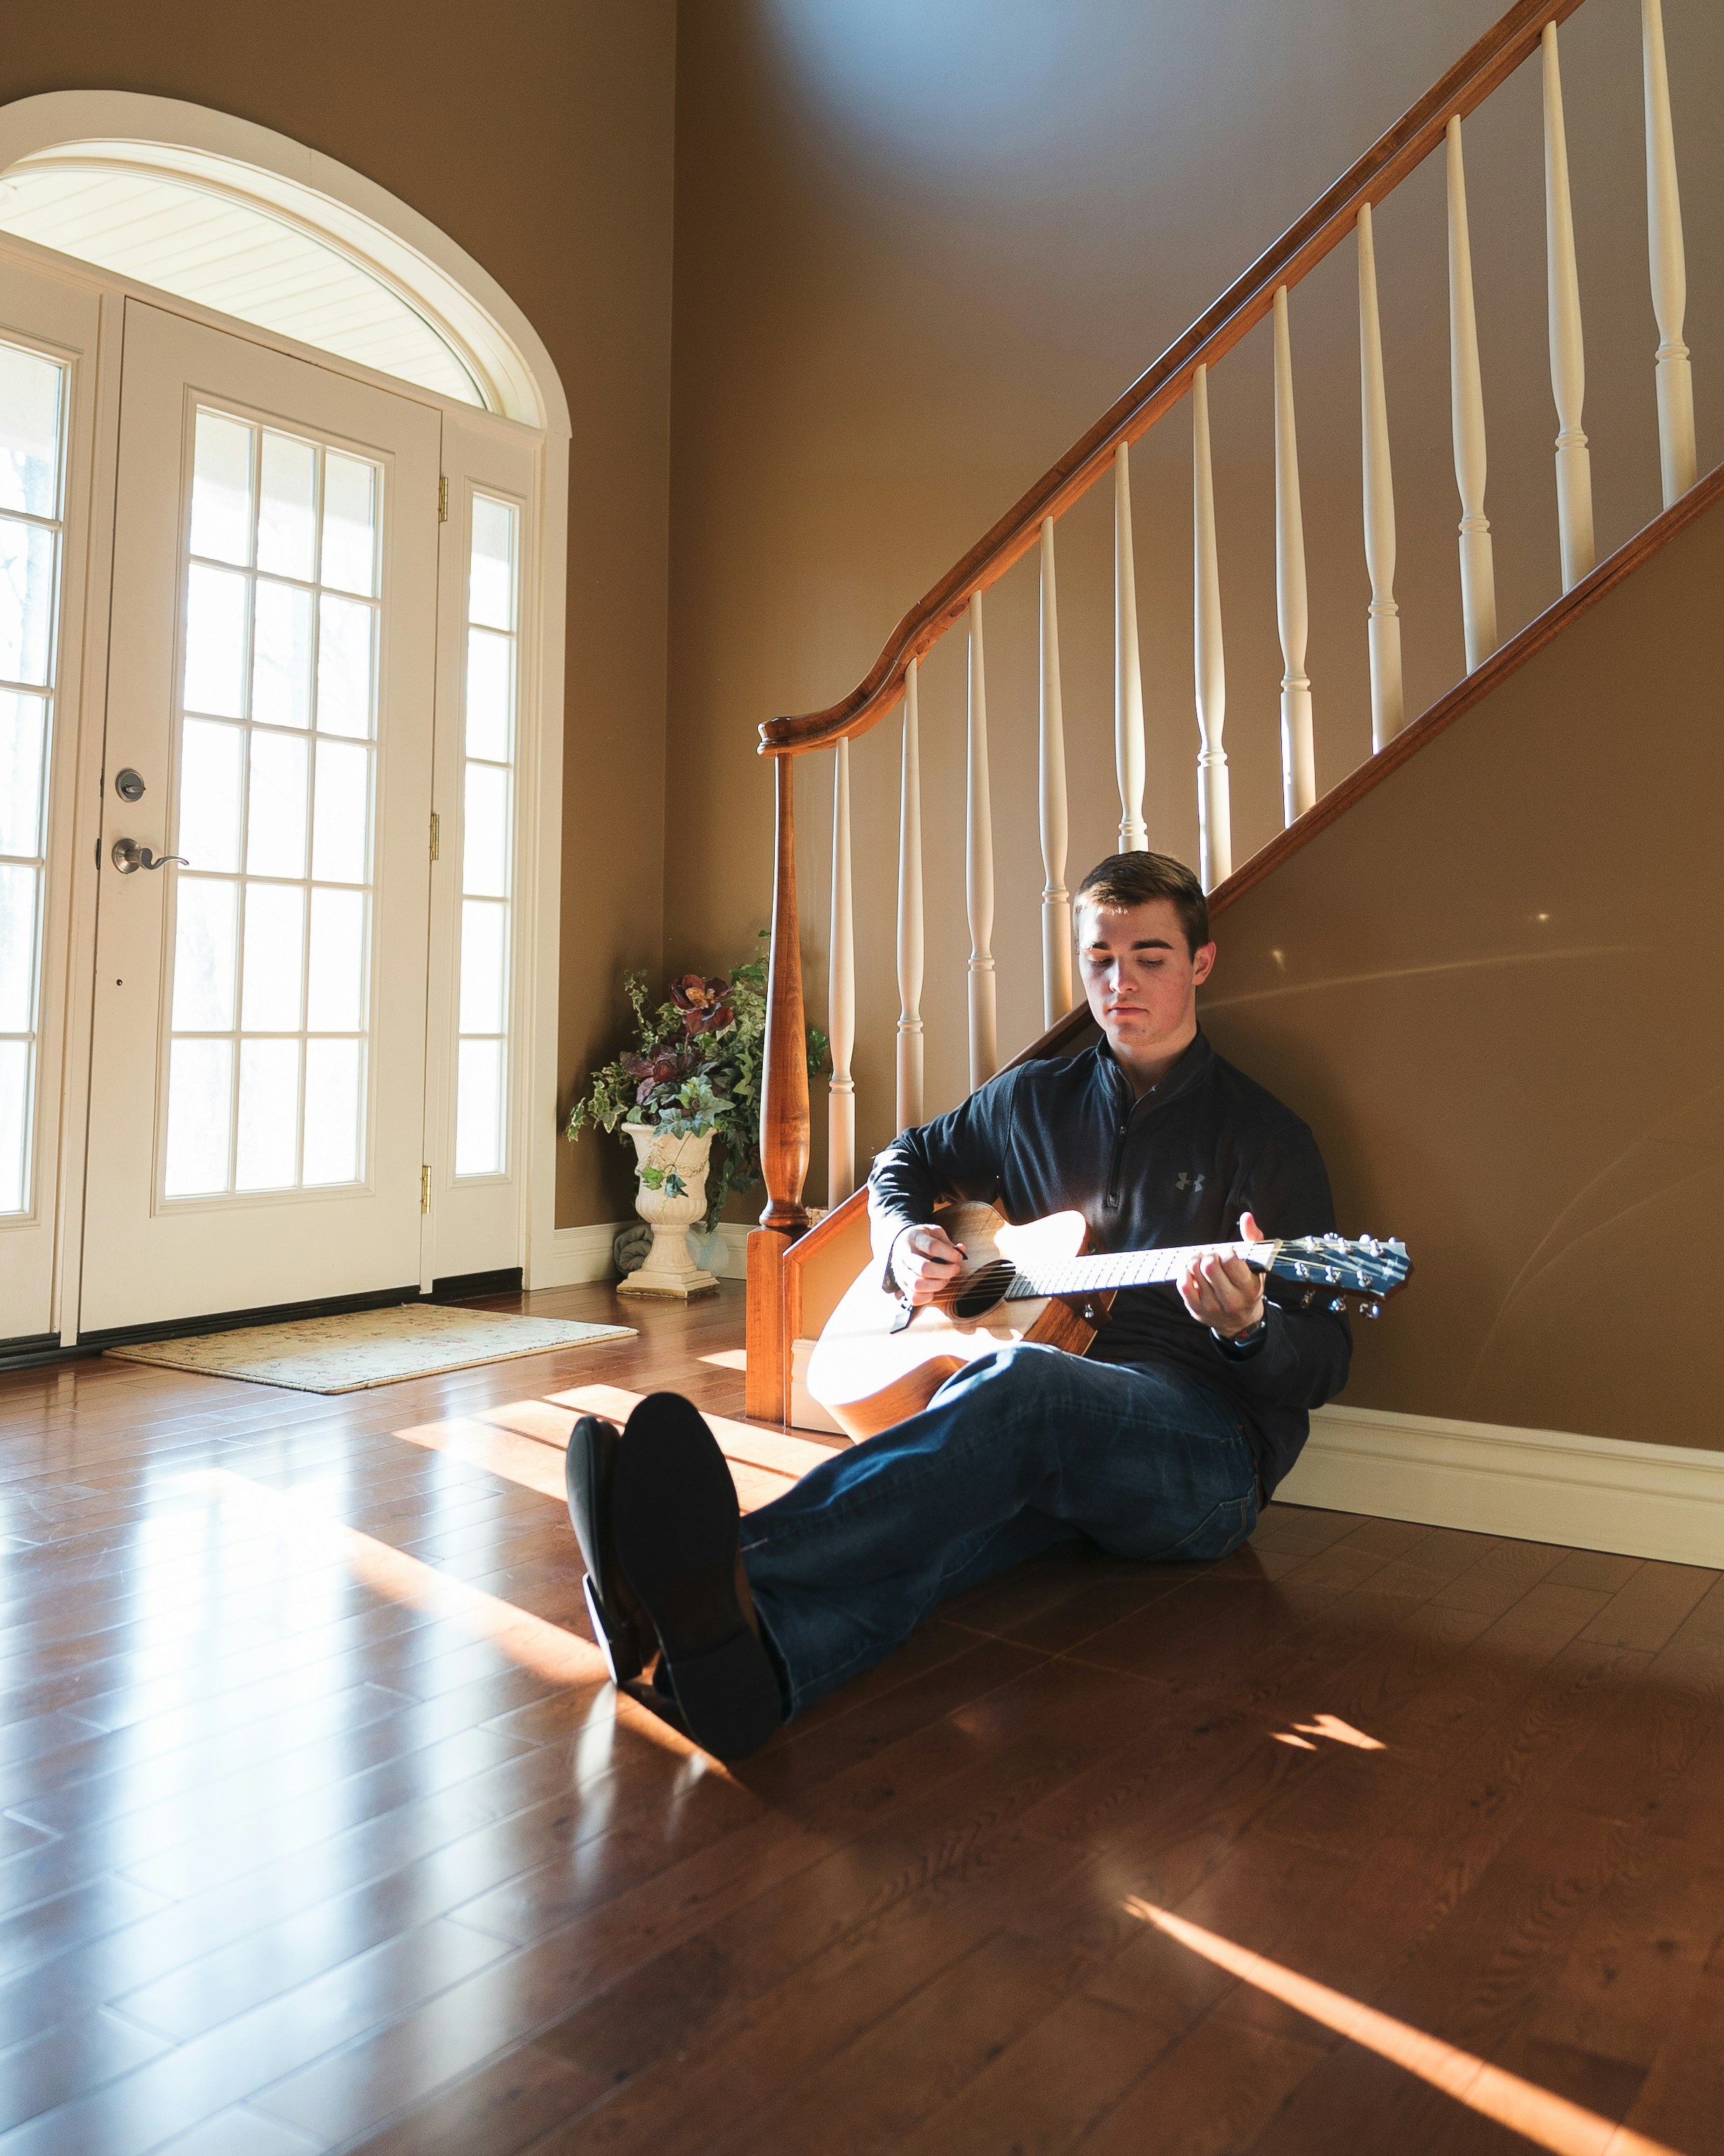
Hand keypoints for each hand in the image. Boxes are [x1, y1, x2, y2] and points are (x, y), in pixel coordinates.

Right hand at [891, 1223, 965, 1305]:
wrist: (900, 1243)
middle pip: (924, 1268)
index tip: (959, 1257)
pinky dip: (928, 1296)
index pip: (932, 1247)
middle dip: (946, 1271)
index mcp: (914, 1238)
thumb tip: (961, 1250)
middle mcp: (905, 1255)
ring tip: (946, 1279)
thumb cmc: (922, 1239)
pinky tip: (934, 1288)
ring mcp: (901, 1272)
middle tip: (955, 1269)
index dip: (950, 1254)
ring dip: (938, 1284)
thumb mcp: (934, 1233)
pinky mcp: (902, 1285)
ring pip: (918, 1285)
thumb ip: (947, 1242)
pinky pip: (914, 1298)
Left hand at [1178, 1210, 1267, 1338]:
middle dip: (1209, 1255)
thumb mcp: (1257, 1266)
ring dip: (1195, 1261)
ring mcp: (1212, 1307)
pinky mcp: (1196, 1310)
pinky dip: (1185, 1273)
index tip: (1227, 1252)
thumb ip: (1253, 1239)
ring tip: (1201, 1261)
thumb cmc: (1248, 1287)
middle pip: (1209, 1266)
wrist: (1240, 1322)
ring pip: (1194, 1273)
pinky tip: (1193, 1271)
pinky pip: (1183, 1285)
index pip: (1230, 1261)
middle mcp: (1231, 1300)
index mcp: (1249, 1288)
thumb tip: (1246, 1217)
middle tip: (1212, 1255)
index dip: (1225, 1251)